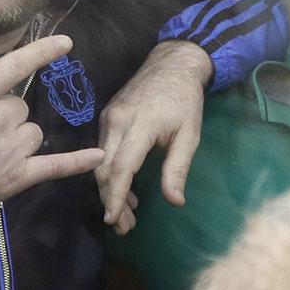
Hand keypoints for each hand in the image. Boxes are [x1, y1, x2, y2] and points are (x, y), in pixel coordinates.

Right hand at [0, 24, 103, 216]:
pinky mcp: (16, 178)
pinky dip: (77, 163)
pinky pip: (54, 166)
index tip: (66, 43)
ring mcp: (10, 150)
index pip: (15, 66)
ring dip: (19, 138)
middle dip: (4, 115)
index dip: (42, 52)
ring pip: (33, 132)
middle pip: (20, 106)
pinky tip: (98, 158)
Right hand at [94, 39, 212, 233]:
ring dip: (110, 189)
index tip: (114, 219)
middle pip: (105, 169)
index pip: (121, 167)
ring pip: (101, 162)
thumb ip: (177, 168)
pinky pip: (103, 150)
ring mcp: (108, 118)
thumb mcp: (189, 135)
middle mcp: (116, 121)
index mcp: (140, 125)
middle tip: (124, 227)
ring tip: (127, 215)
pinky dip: (111, 173)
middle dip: (111, 200)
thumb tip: (174, 202)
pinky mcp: (107, 117)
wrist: (172, 63)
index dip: (116, 196)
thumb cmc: (185, 100)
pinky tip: (126, 189)